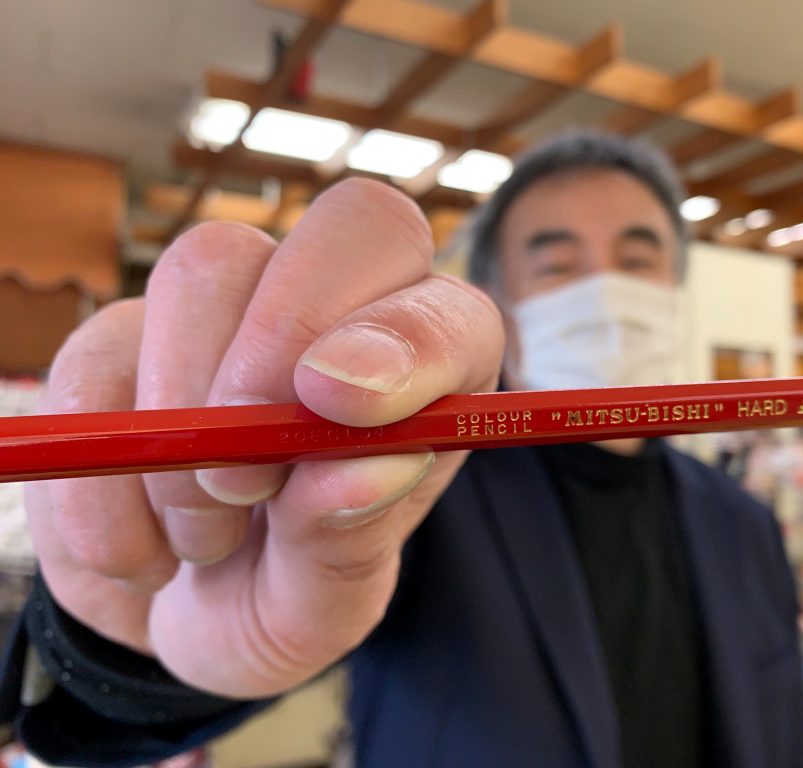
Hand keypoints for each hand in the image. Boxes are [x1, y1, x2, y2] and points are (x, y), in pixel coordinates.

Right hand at [26, 179, 503, 697]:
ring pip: (208, 269)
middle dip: (282, 341)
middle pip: (343, 227)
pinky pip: (96, 355)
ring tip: (207, 540)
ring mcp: (233, 310)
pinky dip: (101, 475)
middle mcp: (343, 315)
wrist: (179, 613)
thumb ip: (349, 544)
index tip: (340, 405)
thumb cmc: (285, 594)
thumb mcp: (328, 606)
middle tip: (243, 476)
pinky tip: (140, 553)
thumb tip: (361, 470)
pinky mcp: (126, 337)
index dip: (401, 338)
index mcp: (429, 378)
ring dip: (188, 426)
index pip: (445, 308)